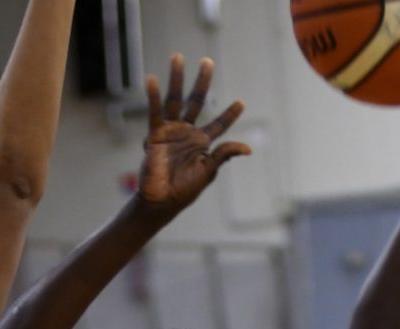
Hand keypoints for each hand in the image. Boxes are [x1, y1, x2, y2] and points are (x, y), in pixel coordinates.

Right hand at [137, 54, 249, 213]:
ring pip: (175, 100)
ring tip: (178, 57)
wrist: (161, 201)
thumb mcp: (207, 172)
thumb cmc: (184, 191)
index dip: (229, 113)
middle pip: (196, 101)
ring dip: (176, 79)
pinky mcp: (155, 135)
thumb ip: (223, 155)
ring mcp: (170, 132)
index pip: (219, 124)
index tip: (241, 102)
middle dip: (202, 82)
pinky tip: (151, 80)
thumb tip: (248, 148)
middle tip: (207, 61)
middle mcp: (187, 133)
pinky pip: (155, 112)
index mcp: (202, 143)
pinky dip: (153, 97)